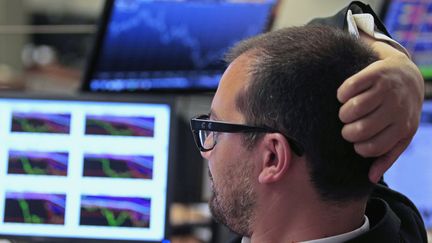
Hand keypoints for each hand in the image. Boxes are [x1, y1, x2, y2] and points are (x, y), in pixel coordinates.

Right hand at [337, 36, 423, 182]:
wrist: (408, 75)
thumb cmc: (400, 112)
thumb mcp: (400, 135)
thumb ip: (387, 156)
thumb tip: (371, 179)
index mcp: (403, 127)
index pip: (371, 147)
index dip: (358, 147)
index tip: (356, 140)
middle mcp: (397, 108)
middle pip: (360, 129)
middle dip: (347, 131)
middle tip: (348, 126)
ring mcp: (387, 89)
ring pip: (353, 109)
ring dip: (343, 113)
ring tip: (346, 112)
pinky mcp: (375, 73)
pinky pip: (349, 88)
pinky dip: (342, 94)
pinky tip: (345, 96)